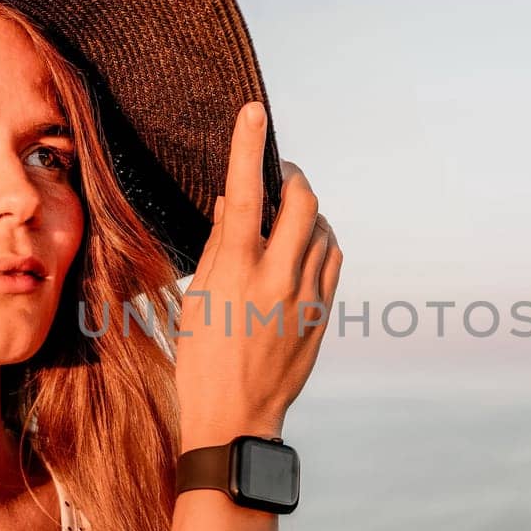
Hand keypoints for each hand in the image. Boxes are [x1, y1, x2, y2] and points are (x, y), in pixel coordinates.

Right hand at [175, 102, 342, 448]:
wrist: (235, 418)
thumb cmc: (203, 360)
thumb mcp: (198, 297)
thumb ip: (220, 244)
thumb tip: (235, 200)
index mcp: (236, 269)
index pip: (246, 191)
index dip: (248, 146)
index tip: (253, 112)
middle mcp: (277, 276)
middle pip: (303, 202)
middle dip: (293, 179)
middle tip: (280, 176)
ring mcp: (306, 295)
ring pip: (322, 230)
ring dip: (306, 215)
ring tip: (285, 221)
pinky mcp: (323, 313)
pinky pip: (333, 260)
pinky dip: (321, 243)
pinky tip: (303, 250)